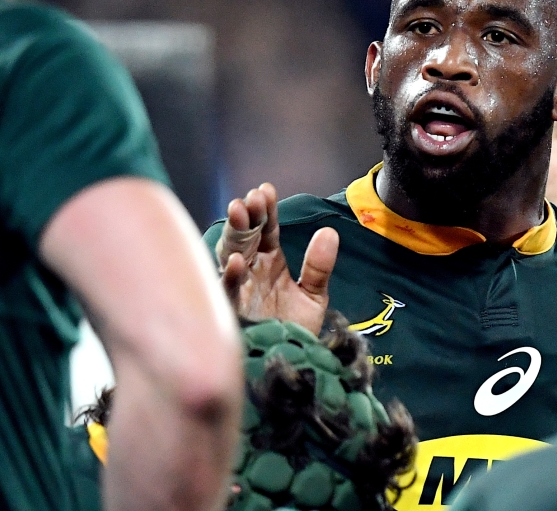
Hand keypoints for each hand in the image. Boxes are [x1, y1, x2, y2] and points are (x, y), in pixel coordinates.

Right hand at [217, 183, 338, 334]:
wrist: (293, 367)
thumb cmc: (297, 330)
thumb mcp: (314, 296)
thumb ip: (319, 266)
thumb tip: (330, 232)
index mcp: (269, 262)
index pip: (266, 229)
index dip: (265, 210)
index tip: (266, 190)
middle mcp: (251, 271)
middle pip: (245, 236)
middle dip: (247, 216)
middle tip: (251, 199)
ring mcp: (240, 290)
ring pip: (230, 255)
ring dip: (234, 234)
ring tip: (239, 212)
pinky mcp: (232, 313)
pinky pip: (226, 292)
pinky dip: (230, 276)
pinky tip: (236, 261)